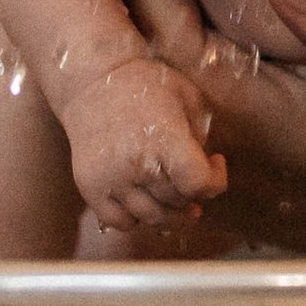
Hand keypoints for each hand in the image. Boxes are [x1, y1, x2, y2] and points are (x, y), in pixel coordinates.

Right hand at [60, 55, 228, 232]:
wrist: (91, 83)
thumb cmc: (143, 85)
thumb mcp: (185, 94)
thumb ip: (201, 132)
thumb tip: (207, 165)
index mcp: (165, 138)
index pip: (198, 183)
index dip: (215, 181)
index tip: (215, 163)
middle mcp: (138, 164)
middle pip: (177, 201)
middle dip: (193, 193)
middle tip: (194, 180)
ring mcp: (111, 179)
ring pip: (151, 217)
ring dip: (170, 211)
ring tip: (174, 196)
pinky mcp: (91, 188)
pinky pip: (120, 222)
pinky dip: (136, 217)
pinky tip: (143, 199)